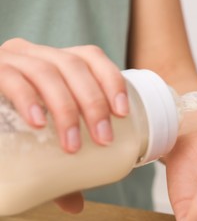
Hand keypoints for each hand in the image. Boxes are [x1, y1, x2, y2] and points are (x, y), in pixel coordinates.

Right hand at [0, 38, 128, 212]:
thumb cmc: (13, 126)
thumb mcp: (43, 136)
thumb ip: (59, 164)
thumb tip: (76, 205)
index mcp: (57, 61)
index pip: (92, 56)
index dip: (111, 79)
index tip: (123, 112)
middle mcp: (37, 54)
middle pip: (75, 66)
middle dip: (94, 103)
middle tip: (103, 139)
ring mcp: (12, 59)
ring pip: (48, 72)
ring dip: (65, 109)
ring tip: (72, 144)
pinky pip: (11, 78)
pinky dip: (28, 99)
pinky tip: (37, 122)